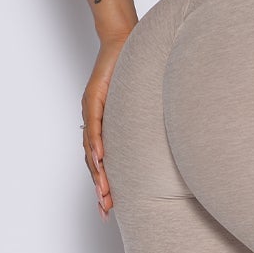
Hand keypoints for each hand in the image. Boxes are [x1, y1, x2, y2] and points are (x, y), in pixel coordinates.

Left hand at [83, 31, 131, 220]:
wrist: (123, 41)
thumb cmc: (133, 71)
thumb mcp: (137, 105)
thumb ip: (142, 123)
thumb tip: (162, 142)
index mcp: (104, 127)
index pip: (101, 163)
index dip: (104, 185)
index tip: (109, 208)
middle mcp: (93, 122)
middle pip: (93, 163)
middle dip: (100, 188)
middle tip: (106, 210)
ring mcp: (91, 111)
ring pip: (92, 150)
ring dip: (98, 173)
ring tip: (103, 193)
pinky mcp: (93, 98)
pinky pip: (95, 126)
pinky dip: (97, 144)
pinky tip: (101, 161)